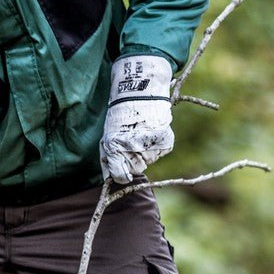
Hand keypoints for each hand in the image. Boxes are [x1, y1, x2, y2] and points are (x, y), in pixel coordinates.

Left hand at [99, 55, 174, 184]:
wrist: (140, 93)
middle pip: (136, 169)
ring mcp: (151, 145)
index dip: (121, 174)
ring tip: (141, 133)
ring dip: (145, 151)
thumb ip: (108, 161)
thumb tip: (110, 181)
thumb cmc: (120, 118)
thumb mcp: (107, 137)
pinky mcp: (165, 142)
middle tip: (130, 142)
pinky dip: (156, 145)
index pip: (121, 176)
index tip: (122, 169)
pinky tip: (151, 131)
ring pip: (149, 161)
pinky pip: (160, 153)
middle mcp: (134, 148)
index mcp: (116, 148)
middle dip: (132, 160)